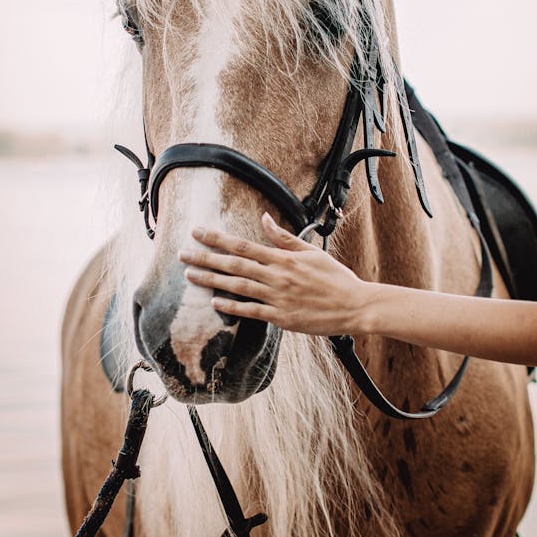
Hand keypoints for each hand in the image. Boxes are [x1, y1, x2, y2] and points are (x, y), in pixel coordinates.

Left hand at [179, 213, 368, 334]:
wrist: (354, 306)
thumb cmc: (335, 278)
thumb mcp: (312, 252)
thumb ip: (284, 238)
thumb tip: (264, 217)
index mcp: (283, 258)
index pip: (243, 245)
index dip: (217, 238)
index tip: (197, 232)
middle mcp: (276, 276)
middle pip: (234, 264)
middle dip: (206, 257)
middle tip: (182, 253)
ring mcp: (277, 298)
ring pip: (237, 287)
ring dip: (212, 280)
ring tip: (190, 274)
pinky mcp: (281, 318)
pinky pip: (251, 312)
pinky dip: (232, 308)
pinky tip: (215, 304)